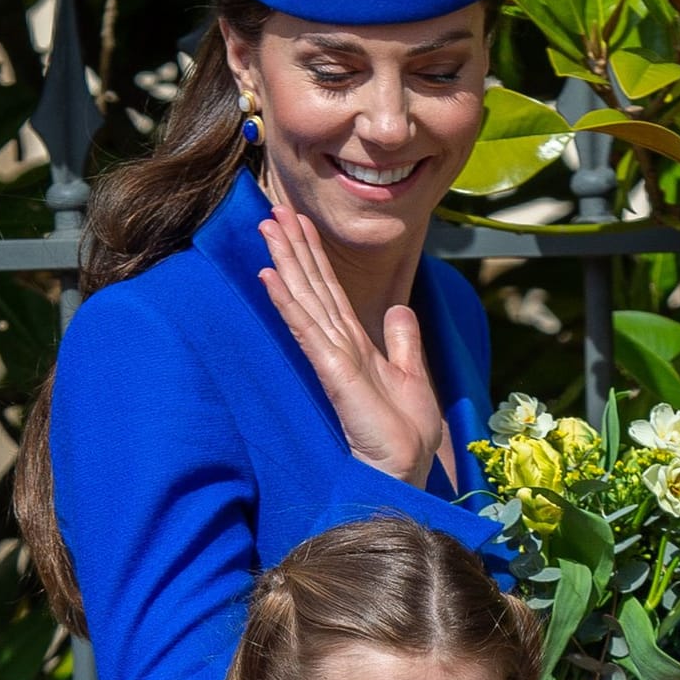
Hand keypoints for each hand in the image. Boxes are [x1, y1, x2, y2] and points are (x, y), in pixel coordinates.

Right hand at [257, 205, 443, 487]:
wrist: (406, 469)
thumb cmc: (405, 433)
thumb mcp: (411, 375)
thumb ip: (402, 342)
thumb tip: (401, 310)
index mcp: (355, 345)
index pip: (330, 292)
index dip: (314, 256)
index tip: (300, 222)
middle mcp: (338, 346)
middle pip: (312, 287)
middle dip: (294, 248)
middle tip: (273, 210)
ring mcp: (332, 358)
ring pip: (305, 299)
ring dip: (286, 262)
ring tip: (268, 228)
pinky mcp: (332, 372)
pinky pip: (306, 329)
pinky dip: (288, 302)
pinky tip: (271, 276)